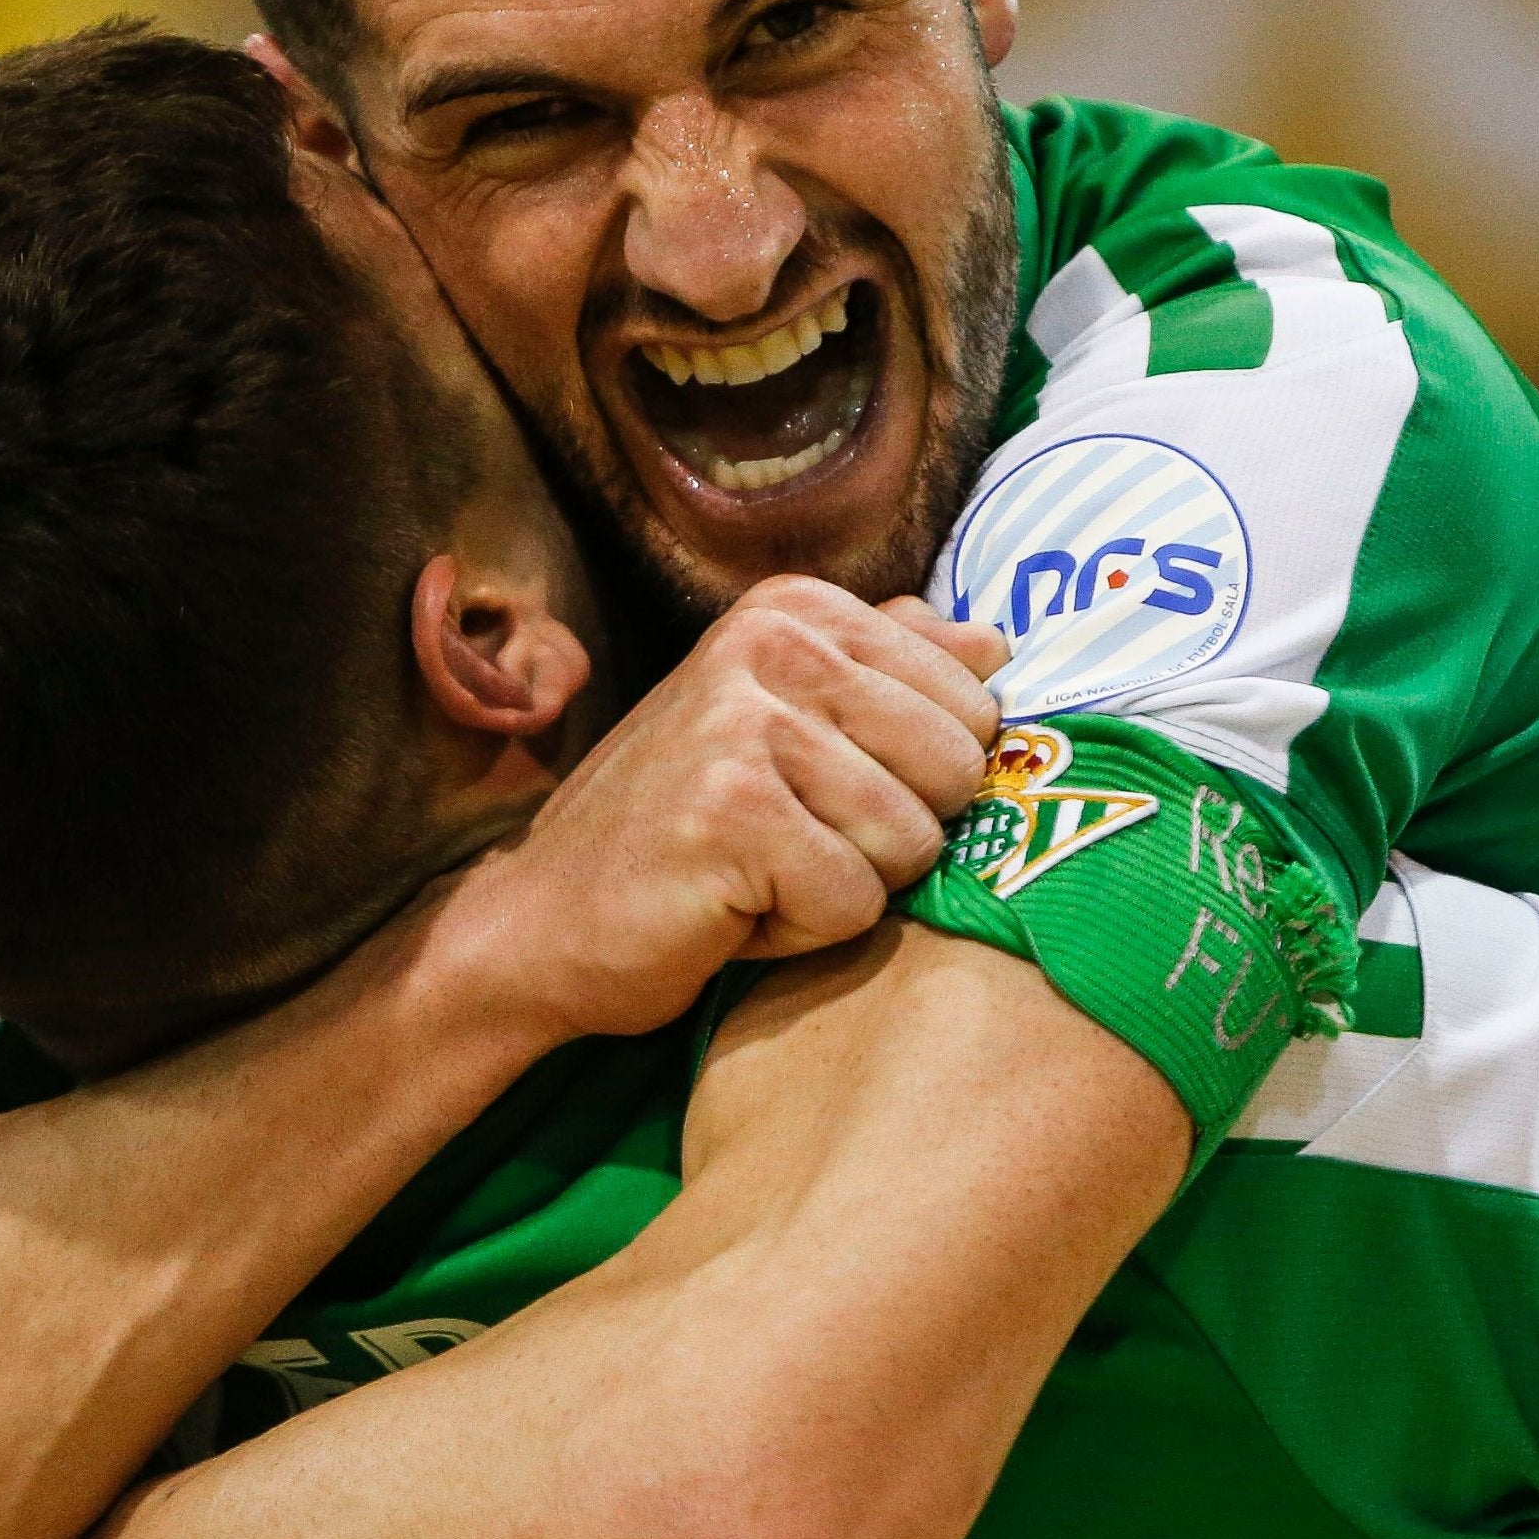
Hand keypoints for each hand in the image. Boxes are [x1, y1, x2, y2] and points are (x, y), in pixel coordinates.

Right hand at [456, 579, 1008, 1034]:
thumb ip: (888, 669)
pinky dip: (803, 930)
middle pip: (958, 770)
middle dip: (893, 834)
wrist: (543, 919)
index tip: (813, 788)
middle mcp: (773, 644)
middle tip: (790, 839)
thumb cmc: (680, 830)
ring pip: (913, 842)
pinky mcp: (732, 813)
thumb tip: (995, 642)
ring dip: (845, 887)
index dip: (914, 778)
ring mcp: (747, 722)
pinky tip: (733, 907)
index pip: (974, 702)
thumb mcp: (783, 725)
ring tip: (759, 872)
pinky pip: (855, 903)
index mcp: (797, 609)